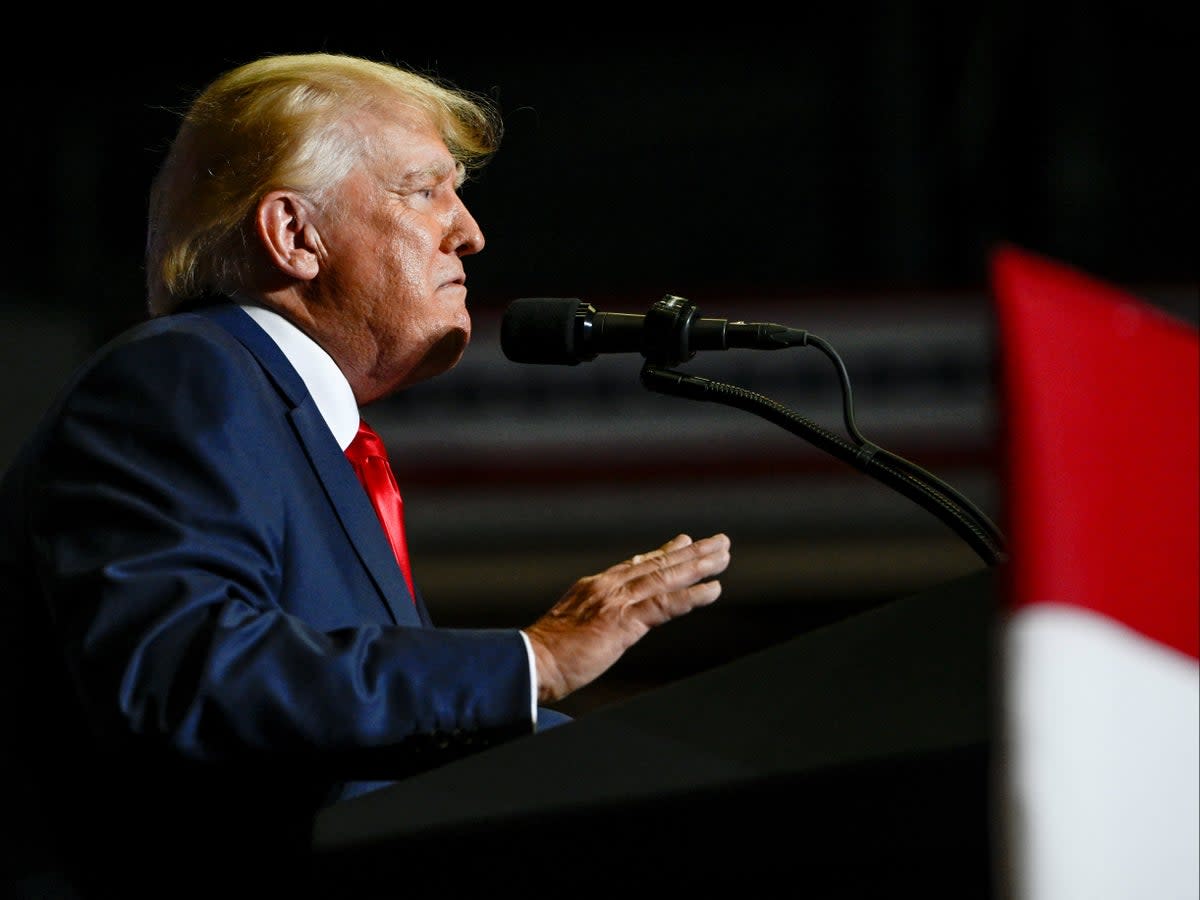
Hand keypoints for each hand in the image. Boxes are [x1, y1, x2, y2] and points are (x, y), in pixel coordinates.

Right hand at [523, 533, 730, 703]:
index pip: (636, 565)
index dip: (664, 552)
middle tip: (719, 541)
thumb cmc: (546, 654)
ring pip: (666, 577)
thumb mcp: (574, 624)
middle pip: (658, 564)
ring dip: (699, 565)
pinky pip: (665, 605)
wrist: (528, 663)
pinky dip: (691, 596)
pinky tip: (713, 590)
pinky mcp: (622, 623)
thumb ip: (595, 613)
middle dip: (692, 552)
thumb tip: (611, 616)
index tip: (684, 541)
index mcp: (594, 587)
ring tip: (723, 555)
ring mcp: (616, 602)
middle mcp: (607, 587)